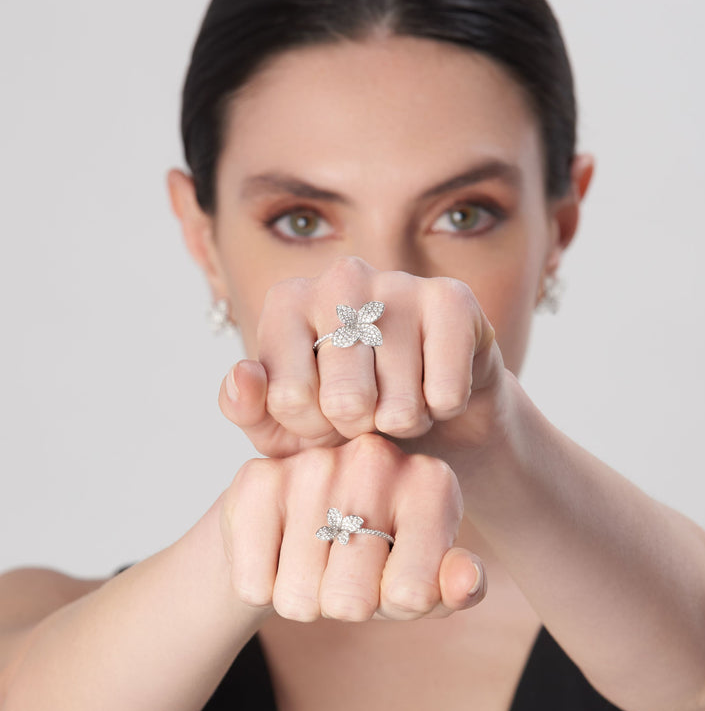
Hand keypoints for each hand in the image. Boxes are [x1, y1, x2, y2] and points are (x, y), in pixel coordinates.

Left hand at [218, 256, 506, 462]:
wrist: (429, 415)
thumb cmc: (344, 419)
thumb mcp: (281, 429)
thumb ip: (246, 409)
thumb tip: (245, 375)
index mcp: (287, 302)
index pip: (290, 399)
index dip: (312, 431)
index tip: (323, 417)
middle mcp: (340, 279)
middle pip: (344, 401)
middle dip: (359, 431)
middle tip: (369, 416)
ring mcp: (399, 282)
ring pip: (399, 405)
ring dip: (404, 425)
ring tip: (403, 404)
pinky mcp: (453, 300)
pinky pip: (444, 392)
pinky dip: (443, 411)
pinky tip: (437, 392)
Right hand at [219, 433, 485, 621]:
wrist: (303, 527)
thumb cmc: (378, 558)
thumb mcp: (425, 582)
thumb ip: (459, 589)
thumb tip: (466, 581)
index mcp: (432, 483)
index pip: (413, 594)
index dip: (396, 606)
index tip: (395, 579)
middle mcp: (377, 460)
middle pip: (352, 600)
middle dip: (345, 607)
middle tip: (346, 575)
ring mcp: (314, 464)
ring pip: (299, 596)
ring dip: (303, 600)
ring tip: (314, 564)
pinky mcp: (258, 478)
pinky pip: (254, 584)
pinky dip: (262, 589)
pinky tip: (278, 556)